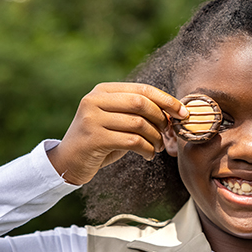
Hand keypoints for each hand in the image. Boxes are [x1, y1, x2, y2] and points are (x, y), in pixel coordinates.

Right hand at [47, 82, 187, 185]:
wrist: (67, 162)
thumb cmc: (100, 140)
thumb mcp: (116, 120)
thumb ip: (137, 112)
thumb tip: (173, 111)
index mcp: (102, 90)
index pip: (142, 89)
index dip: (167, 100)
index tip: (183, 113)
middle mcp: (94, 100)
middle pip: (141, 103)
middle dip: (161, 119)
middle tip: (168, 133)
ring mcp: (92, 118)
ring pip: (139, 123)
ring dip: (156, 138)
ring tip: (158, 147)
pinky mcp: (93, 138)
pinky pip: (132, 141)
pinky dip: (147, 149)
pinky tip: (148, 155)